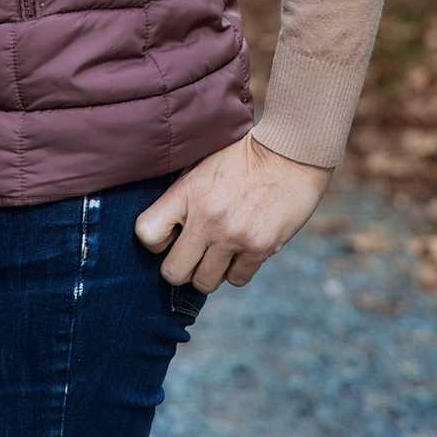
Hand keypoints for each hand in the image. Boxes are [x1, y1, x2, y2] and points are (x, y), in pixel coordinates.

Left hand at [133, 130, 335, 290]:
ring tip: (218, 253)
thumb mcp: (203, 165)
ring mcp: (233, 236)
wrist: (290, 153)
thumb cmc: (242, 157)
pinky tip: (242, 249)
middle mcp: (207, 218)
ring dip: (209, 272)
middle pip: (173, 273)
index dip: (154, 242)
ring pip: (204, 283)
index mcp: (188, 192)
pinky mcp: (259, 249)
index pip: (146, 234)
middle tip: (192, 255)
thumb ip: (182, 194)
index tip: (168, 236)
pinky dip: (238, 270)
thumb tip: (164, 225)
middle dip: (181, 268)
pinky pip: (237, 280)